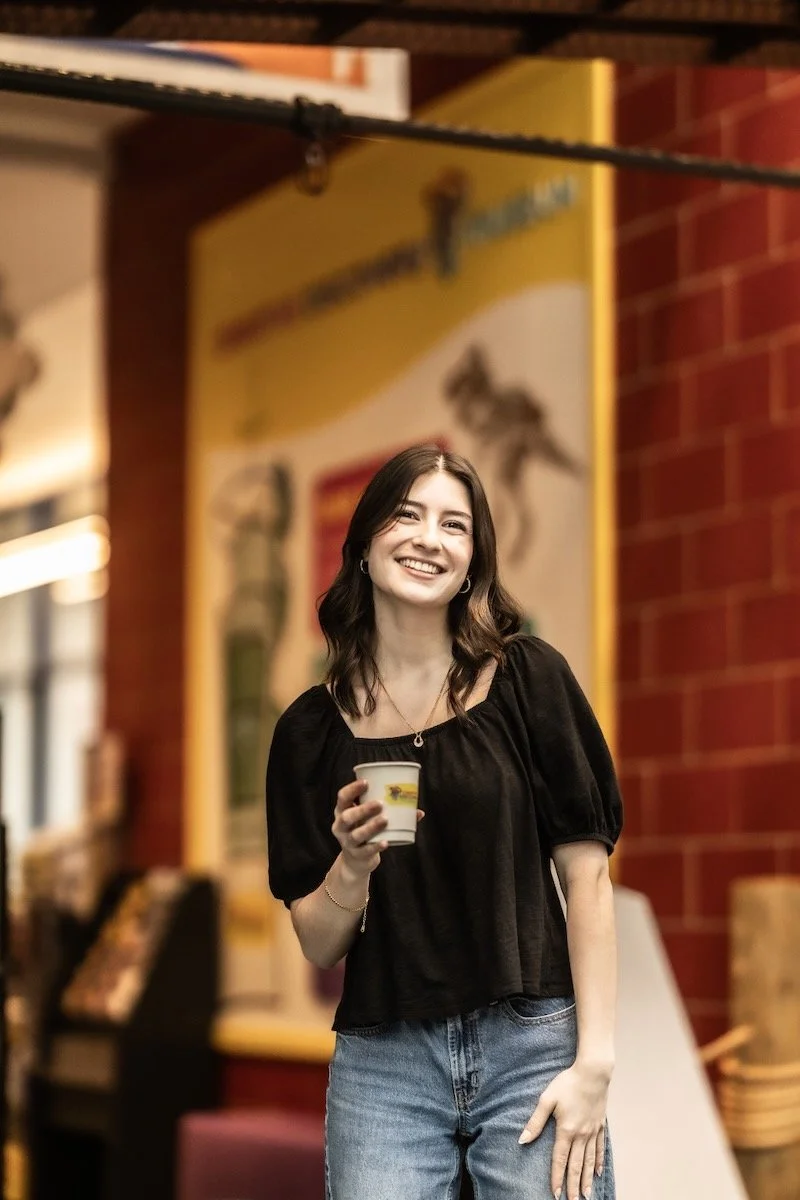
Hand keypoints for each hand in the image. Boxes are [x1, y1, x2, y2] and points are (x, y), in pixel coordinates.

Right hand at [332, 780, 423, 876]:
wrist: (356, 860)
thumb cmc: (365, 830)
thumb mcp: (369, 818)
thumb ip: (389, 811)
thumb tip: (418, 812)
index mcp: (343, 811)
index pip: (342, 797)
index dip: (352, 789)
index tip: (366, 782)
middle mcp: (340, 826)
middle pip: (347, 817)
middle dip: (363, 809)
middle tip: (380, 803)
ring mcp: (347, 842)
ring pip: (356, 835)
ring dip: (371, 827)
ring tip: (385, 820)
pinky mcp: (356, 855)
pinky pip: (365, 850)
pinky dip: (376, 846)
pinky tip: (386, 842)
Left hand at [518, 1062, 608, 1199]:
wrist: (593, 1073)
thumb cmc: (568, 1083)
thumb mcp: (547, 1099)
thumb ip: (535, 1122)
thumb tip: (522, 1140)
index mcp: (566, 1130)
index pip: (559, 1160)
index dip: (556, 1178)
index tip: (555, 1194)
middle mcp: (581, 1135)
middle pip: (576, 1165)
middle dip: (573, 1185)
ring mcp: (592, 1131)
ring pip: (589, 1161)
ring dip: (587, 1179)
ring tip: (586, 1194)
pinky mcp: (600, 1126)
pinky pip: (599, 1148)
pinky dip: (598, 1162)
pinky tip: (598, 1172)